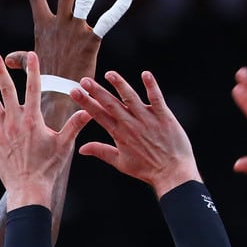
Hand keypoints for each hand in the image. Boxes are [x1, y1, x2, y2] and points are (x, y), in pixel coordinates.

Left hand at [0, 50, 92, 211]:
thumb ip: (75, 125)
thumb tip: (89, 110)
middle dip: (0, 71)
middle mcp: (15, 122)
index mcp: (32, 120)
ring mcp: (2, 132)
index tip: (31, 55)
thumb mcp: (64, 145)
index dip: (32, 70)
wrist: (28, 188)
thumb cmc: (48, 168)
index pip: (33, 89)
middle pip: (6, 91)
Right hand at [7, 0, 129, 90]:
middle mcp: (59, 23)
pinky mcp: (91, 40)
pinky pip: (106, 21)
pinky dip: (118, 9)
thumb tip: (7, 58)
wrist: (56, 96)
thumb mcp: (29, 65)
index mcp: (43, 27)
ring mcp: (76, 29)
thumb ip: (20, 57)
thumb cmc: (43, 82)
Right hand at [70, 70, 200, 194]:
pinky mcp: (164, 116)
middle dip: (96, 91)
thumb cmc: (147, 169)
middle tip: (84, 80)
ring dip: (119, 84)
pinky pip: (156, 98)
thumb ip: (101, 151)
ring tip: (109, 74)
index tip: (74, 92)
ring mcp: (147, 119)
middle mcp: (131, 124)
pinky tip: (145, 74)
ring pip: (131, 97)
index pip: (98, 115)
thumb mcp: (120, 163)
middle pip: (110, 104)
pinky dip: (151, 86)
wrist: (172, 173)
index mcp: (119, 134)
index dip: (85, 102)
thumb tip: (81, 149)